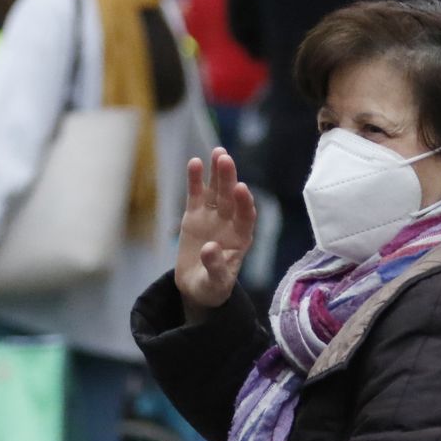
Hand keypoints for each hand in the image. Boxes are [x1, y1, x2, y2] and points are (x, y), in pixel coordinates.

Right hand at [177, 148, 256, 323]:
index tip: (241, 189)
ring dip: (217, 172)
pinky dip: (195, 180)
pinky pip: (196, 194)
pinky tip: (195, 163)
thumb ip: (215, 267)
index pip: (246, 216)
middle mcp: (229, 222)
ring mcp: (212, 216)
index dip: (244, 202)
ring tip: (217, 152)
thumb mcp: (215, 284)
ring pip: (217, 190)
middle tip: (225, 160)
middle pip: (231, 197)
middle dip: (229, 179)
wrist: (196, 286)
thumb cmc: (212, 287)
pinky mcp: (194, 214)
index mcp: (241, 238)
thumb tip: (209, 248)